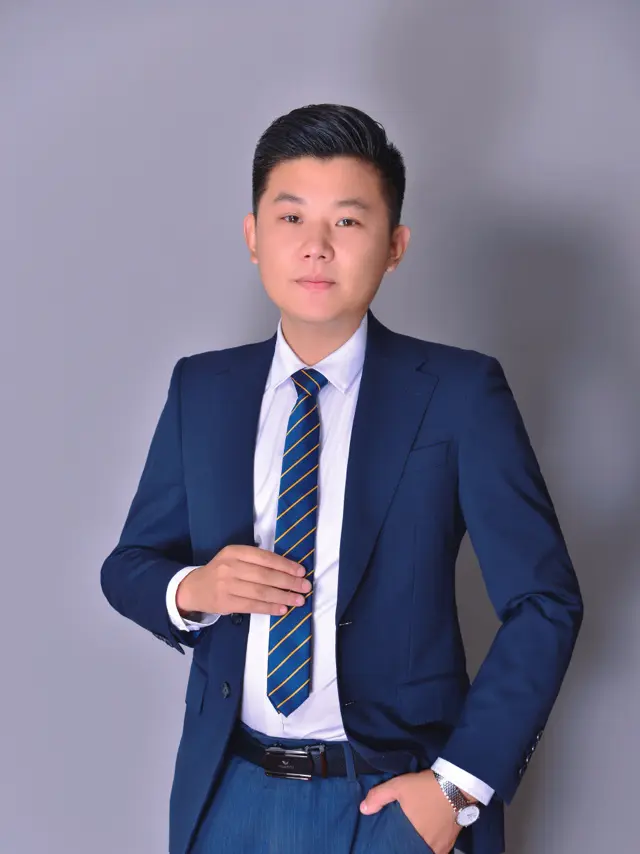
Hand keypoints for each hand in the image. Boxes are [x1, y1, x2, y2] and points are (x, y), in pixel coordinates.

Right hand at [175, 545, 311, 616]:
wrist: (193, 588)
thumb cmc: (221, 571)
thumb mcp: (234, 558)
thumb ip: (256, 561)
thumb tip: (289, 570)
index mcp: (234, 551)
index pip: (265, 557)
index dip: (285, 565)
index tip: (301, 571)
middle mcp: (230, 567)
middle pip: (265, 575)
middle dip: (288, 582)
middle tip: (305, 587)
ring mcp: (226, 586)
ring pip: (260, 592)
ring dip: (282, 597)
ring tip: (298, 600)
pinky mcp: (225, 603)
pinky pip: (252, 606)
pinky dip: (269, 608)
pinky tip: (282, 609)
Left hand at [359, 769, 462, 853]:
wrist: (457, 784)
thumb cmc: (425, 787)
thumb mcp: (398, 786)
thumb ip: (378, 797)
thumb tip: (363, 810)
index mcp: (412, 836)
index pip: (399, 849)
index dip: (394, 846)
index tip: (388, 843)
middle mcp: (427, 846)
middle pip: (413, 850)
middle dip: (406, 846)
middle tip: (400, 839)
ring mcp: (441, 846)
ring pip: (426, 852)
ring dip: (419, 846)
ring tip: (412, 839)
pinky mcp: (451, 842)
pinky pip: (438, 851)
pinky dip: (431, 847)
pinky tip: (427, 839)